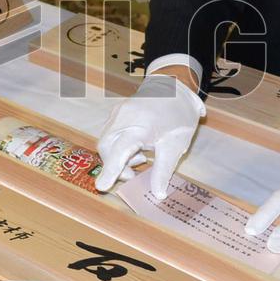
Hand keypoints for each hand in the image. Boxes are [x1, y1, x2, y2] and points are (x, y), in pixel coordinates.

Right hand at [94, 73, 205, 198]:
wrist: (175, 86)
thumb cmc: (178, 115)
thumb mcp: (175, 145)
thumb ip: (163, 170)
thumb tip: (157, 194)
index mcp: (138, 126)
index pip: (119, 151)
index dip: (111, 170)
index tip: (102, 187)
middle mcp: (122, 118)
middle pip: (106, 148)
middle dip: (114, 166)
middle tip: (134, 175)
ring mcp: (117, 113)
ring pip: (106, 141)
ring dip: (118, 157)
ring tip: (141, 159)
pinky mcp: (117, 112)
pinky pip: (111, 134)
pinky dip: (119, 146)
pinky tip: (137, 148)